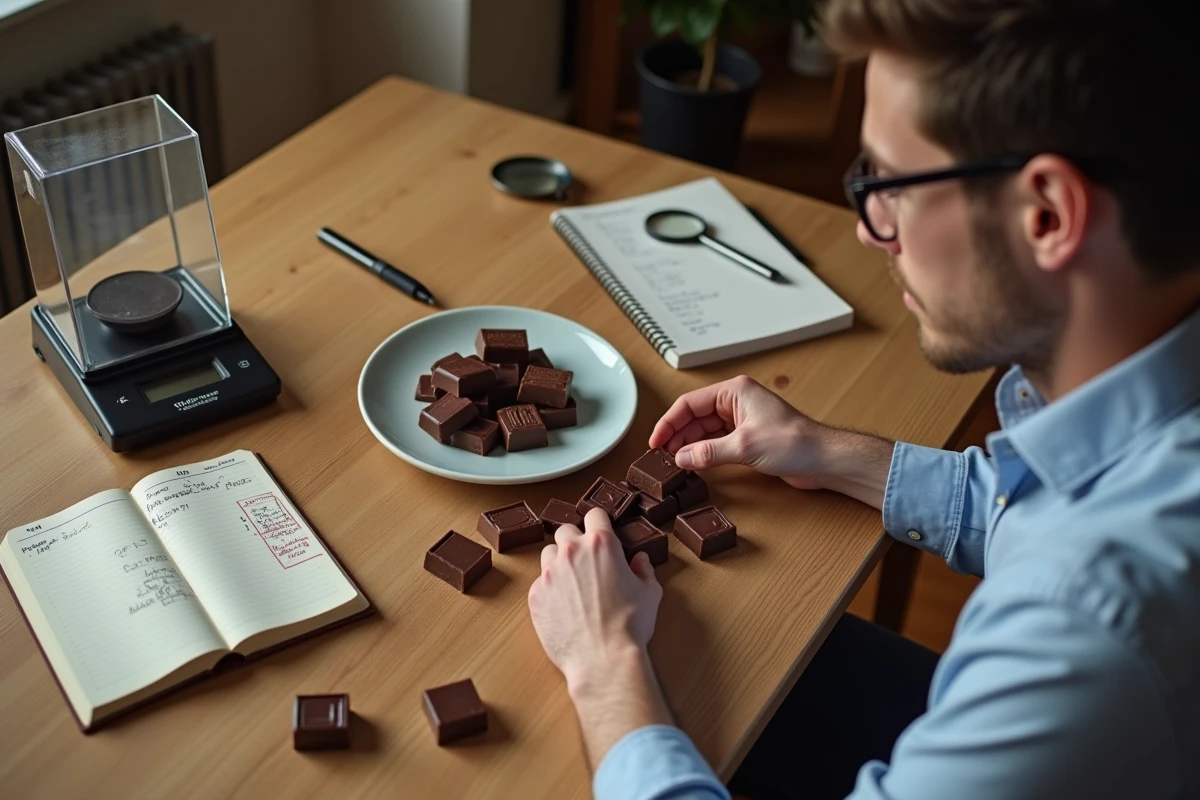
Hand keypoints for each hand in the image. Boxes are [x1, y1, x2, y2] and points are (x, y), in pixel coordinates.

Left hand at [528, 508, 662, 688]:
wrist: (603, 660)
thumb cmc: (631, 626)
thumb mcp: (650, 593)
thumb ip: (644, 570)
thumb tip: (640, 561)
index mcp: (601, 544)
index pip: (594, 514)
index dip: (599, 523)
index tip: (600, 533)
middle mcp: (572, 552)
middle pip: (565, 531)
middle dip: (576, 541)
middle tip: (586, 562)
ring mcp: (549, 573)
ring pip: (548, 554)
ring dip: (559, 562)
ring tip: (572, 584)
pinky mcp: (535, 595)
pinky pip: (540, 583)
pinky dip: (550, 589)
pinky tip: (563, 607)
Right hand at [650, 375, 896, 507]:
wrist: (824, 459)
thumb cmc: (794, 442)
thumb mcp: (744, 447)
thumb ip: (708, 453)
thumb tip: (681, 459)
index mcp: (734, 391)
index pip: (689, 404)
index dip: (669, 423)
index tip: (655, 442)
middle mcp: (736, 402)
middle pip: (694, 417)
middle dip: (677, 435)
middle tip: (661, 456)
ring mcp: (742, 419)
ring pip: (704, 430)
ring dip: (689, 445)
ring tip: (674, 462)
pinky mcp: (748, 437)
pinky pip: (716, 442)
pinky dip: (703, 452)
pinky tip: (694, 463)